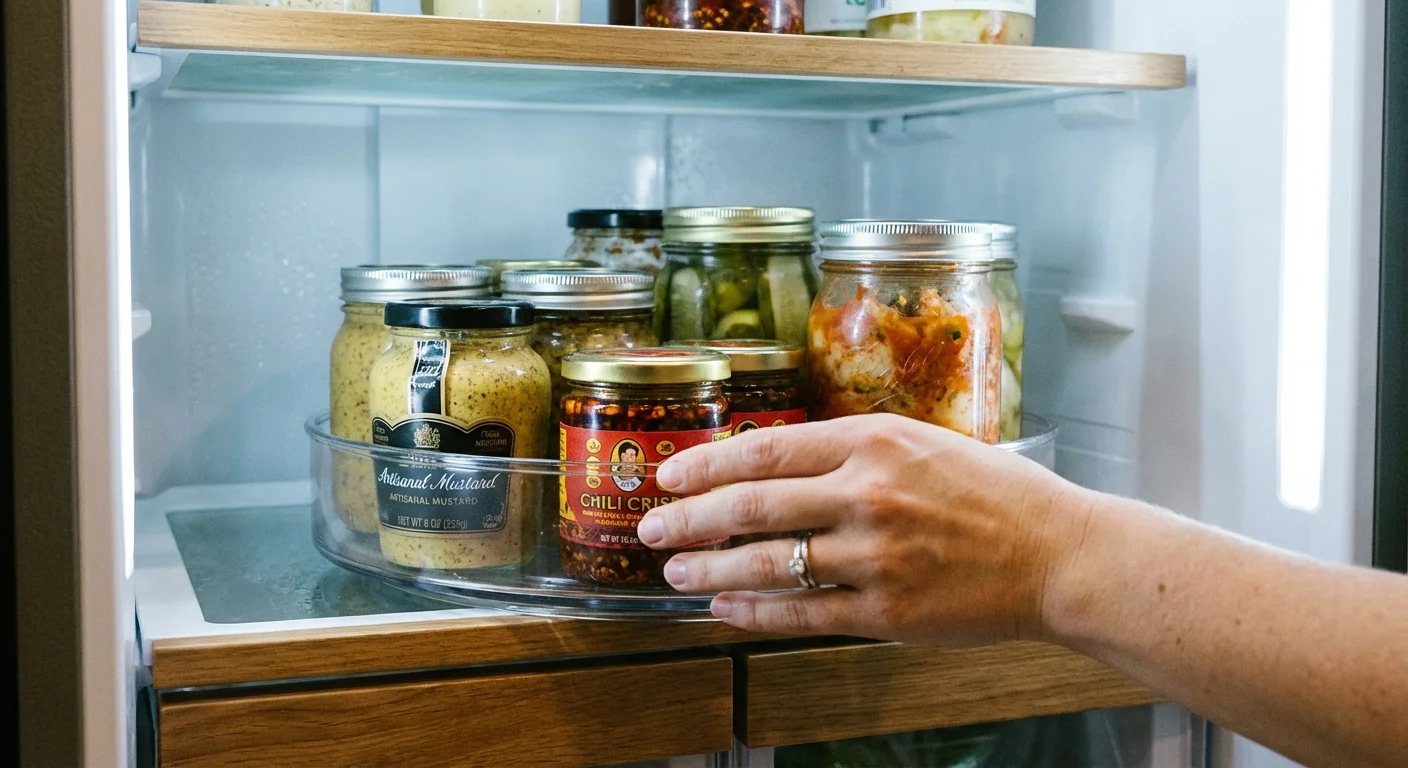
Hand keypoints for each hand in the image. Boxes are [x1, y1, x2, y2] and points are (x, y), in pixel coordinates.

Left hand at [635, 414, 1096, 644]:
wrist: (1061, 555)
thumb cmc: (997, 494)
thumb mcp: (923, 443)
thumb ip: (853, 450)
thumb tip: (775, 463)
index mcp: (875, 440)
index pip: (766, 450)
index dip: (706, 464)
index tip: (669, 475)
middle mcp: (868, 493)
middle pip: (751, 506)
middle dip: (689, 520)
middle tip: (652, 531)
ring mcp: (875, 555)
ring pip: (767, 563)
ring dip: (710, 571)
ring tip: (675, 576)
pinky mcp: (886, 610)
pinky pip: (802, 612)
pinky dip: (755, 612)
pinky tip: (727, 610)